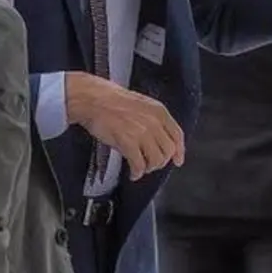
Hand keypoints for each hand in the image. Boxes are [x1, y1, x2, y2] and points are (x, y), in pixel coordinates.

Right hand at [65, 72, 184, 179]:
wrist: (93, 99)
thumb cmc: (111, 101)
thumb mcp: (141, 104)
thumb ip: (154, 120)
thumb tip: (159, 139)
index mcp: (159, 112)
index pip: (177, 135)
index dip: (179, 151)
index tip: (177, 160)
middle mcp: (154, 122)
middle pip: (168, 151)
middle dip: (160, 162)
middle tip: (150, 164)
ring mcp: (142, 132)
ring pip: (156, 160)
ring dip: (148, 168)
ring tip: (140, 168)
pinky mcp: (128, 142)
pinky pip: (139, 165)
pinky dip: (137, 173)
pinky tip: (133, 173)